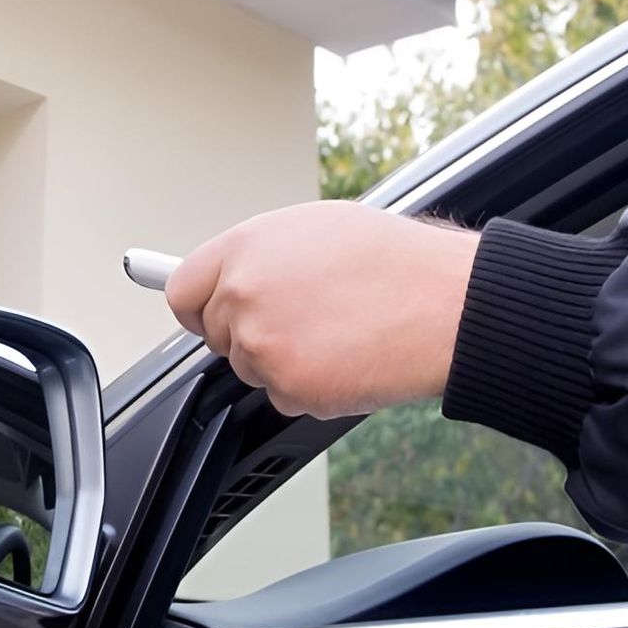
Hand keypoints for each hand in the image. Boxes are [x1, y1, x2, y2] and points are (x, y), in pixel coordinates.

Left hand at [165, 201, 477, 418]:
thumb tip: (234, 276)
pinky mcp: (287, 385)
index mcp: (245, 248)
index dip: (200, 308)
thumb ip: (262, 255)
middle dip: (249, 334)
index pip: (183, 290)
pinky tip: (347, 358)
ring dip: (283, 361)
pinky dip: (311, 388)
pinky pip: (283, 397)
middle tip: (302, 322)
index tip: (211, 316)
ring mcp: (261, 342)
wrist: (444, 302)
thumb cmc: (395, 262)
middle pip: (215, 335)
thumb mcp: (316, 229)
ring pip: (250, 368)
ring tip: (336, 331)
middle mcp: (243, 293)